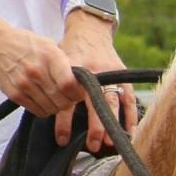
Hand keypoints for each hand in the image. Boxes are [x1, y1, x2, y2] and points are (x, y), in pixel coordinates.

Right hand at [0, 21, 89, 121]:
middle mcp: (36, 70)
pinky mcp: (14, 94)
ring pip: (51, 109)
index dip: (77, 93)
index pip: (69, 84)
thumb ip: (64, 64)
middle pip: (62, 100)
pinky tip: (43, 100)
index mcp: (50, 56)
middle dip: (69, 102)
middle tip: (67, 97)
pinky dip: (44, 109)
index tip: (78, 92)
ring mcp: (24, 84)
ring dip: (56, 107)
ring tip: (54, 98)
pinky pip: (37, 111)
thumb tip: (81, 84)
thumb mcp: (49, 46)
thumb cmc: (27, 45)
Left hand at [60, 20, 129, 152]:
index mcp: (74, 69)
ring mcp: (110, 73)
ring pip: (113, 101)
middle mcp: (94, 71)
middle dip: (94, 125)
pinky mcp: (122, 75)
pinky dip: (131, 116)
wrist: (89, 30)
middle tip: (92, 145)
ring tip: (109, 143)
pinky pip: (129, 97)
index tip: (62, 140)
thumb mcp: (57, 62)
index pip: (67, 99)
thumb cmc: (68, 51)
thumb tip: (44, 114)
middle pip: (94, 101)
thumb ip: (53, 84)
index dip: (64, 121)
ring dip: (112, 123)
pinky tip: (130, 132)